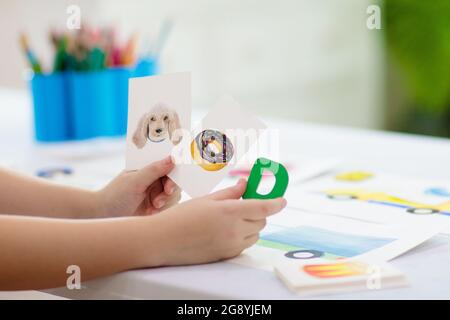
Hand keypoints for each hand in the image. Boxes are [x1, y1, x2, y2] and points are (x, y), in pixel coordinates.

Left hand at [96, 156, 180, 216]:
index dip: (174, 170)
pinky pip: (170, 206)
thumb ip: (154, 170)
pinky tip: (152, 212)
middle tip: (166, 193)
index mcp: (147, 167)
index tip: (173, 178)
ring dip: (167, 200)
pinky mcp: (157, 206)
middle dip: (171, 187)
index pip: (167, 164)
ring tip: (154, 206)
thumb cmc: (115, 195)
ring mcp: (156, 192)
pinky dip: (164, 209)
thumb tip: (172, 158)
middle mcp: (154, 178)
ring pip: (174, 194)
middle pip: (174, 180)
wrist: (105, 216)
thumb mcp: (134, 181)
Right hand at [144, 179, 286, 265]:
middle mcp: (234, 230)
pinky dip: (242, 236)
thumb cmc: (181, 216)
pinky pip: (244, 244)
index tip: (282, 200)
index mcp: (229, 212)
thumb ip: (230, 193)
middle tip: (244, 203)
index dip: (276, 203)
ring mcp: (231, 245)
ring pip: (254, 234)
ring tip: (230, 218)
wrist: (163, 241)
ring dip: (250, 225)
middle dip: (258, 211)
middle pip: (261, 221)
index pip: (263, 208)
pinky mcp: (226, 255)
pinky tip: (224, 230)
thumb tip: (246, 185)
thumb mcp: (207, 199)